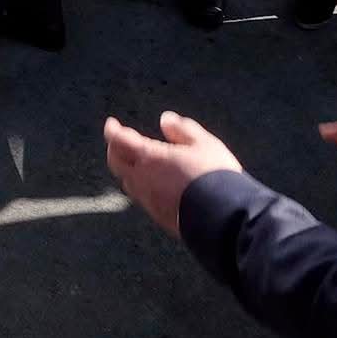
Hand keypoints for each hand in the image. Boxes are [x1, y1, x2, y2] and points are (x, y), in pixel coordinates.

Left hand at [103, 111, 243, 236]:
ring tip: (137, 161)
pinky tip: (154, 184)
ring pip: (128, 182)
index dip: (113, 131)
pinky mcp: (159, 218)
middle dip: (115, 149)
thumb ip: (182, 129)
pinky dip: (141, 186)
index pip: (120, 141)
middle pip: (116, 163)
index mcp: (150, 158)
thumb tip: (165, 119)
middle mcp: (142, 181)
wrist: (224, 218)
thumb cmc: (214, 175)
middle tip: (120, 141)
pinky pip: (142, 198)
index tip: (112, 124)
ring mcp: (149, 201)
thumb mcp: (204, 143)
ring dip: (128, 169)